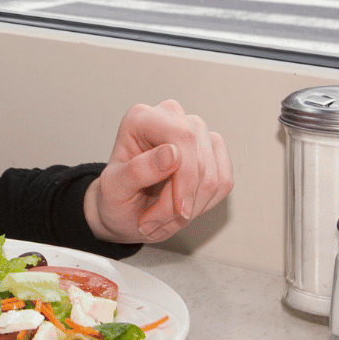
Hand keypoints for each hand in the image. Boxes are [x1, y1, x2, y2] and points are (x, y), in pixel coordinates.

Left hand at [83, 100, 231, 243]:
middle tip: (154, 222)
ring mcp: (195, 133)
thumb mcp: (114, 189)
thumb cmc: (115, 197)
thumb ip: (138, 170)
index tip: (178, 210)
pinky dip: (203, 205)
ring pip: (214, 176)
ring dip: (191, 208)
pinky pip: (224, 183)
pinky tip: (180, 209)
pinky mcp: (212, 152)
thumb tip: (172, 153)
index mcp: (141, 118)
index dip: (185, 177)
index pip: (182, 137)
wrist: (123, 211)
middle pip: (200, 160)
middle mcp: (170, 117)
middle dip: (182, 200)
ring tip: (160, 219)